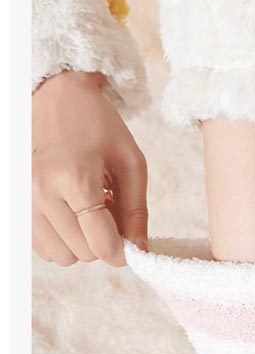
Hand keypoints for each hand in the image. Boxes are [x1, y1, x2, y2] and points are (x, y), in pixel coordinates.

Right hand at [32, 71, 147, 266]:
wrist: (57, 97)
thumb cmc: (98, 125)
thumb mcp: (131, 162)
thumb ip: (137, 210)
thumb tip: (139, 249)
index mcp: (75, 178)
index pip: (101, 243)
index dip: (122, 252)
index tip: (131, 245)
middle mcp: (42, 191)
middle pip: (83, 253)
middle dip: (103, 242)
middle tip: (110, 212)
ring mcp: (24, 199)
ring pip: (61, 255)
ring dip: (81, 243)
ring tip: (89, 211)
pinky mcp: (17, 204)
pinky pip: (43, 246)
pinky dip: (62, 239)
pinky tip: (71, 212)